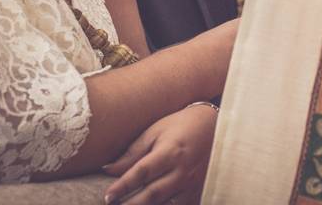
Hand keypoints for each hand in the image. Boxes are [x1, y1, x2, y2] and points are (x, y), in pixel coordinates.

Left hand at [102, 104, 216, 203]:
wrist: (214, 126)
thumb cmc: (180, 125)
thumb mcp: (155, 132)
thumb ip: (133, 153)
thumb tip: (109, 170)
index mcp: (170, 152)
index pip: (142, 173)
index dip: (123, 186)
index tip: (108, 196)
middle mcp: (183, 170)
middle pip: (153, 194)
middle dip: (131, 204)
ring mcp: (193, 183)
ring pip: (166, 204)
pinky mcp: (199, 191)